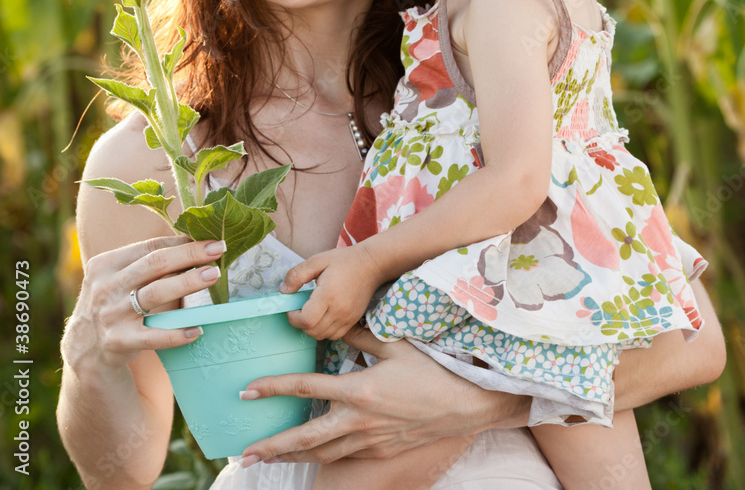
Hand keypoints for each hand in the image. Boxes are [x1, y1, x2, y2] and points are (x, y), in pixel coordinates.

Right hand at [61, 235, 226, 372]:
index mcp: (105, 264)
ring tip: (214, 276)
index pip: (150, 247)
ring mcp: (111, 315)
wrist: (83, 350)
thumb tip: (191, 243)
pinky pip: (153, 336)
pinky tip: (196, 329)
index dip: (182, 242)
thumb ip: (145, 264)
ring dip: (188, 282)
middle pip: (155, 264)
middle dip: (190, 255)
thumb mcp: (117, 278)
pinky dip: (176, 333)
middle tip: (218, 250)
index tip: (210, 239)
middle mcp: (106, 287)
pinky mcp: (118, 341)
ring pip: (156, 293)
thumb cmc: (112, 304)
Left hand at [239, 325, 530, 465]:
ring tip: (266, 459)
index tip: (249, 389)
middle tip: (243, 452)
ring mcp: (370, 441)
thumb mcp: (395, 343)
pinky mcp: (381, 451)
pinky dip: (322, 455)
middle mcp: (360, 421)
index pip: (307, 387)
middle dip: (273, 446)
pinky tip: (310, 454)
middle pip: (306, 438)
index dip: (275, 388)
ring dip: (292, 456)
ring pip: (322, 454)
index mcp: (360, 390)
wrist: (466, 404)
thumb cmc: (432, 368)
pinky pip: (344, 455)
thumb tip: (331, 319)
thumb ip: (359, 332)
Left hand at [282, 246, 381, 339]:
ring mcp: (348, 318)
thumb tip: (284, 291)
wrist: (371, 264)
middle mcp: (339, 311)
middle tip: (300, 308)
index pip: (306, 320)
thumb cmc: (344, 260)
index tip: (292, 307)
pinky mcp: (353, 321)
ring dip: (311, 328)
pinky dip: (324, 330)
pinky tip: (323, 315)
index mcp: (328, 295)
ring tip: (311, 311)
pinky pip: (334, 335)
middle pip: (312, 331)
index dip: (293, 317)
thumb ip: (297, 275)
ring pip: (322, 336)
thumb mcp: (317, 260)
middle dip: (300, 323)